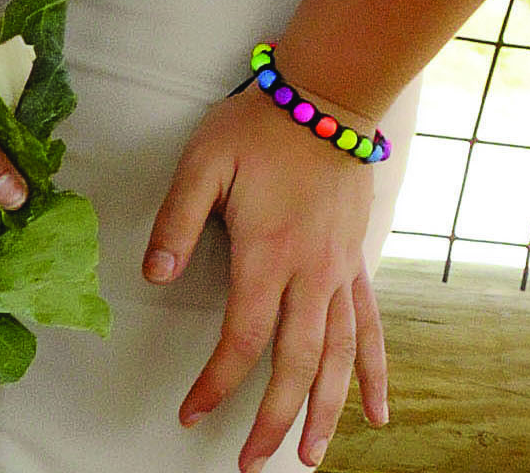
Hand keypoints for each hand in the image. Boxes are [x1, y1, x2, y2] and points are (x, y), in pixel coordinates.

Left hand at [150, 80, 391, 468]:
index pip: (245, 337)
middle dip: (276, 418)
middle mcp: (314, 271)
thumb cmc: (260, 126)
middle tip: (252, 463)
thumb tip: (151, 276)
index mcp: (271, 252)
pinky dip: (376, 370)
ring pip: (342, 354)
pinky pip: (372, 326)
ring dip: (329, 408)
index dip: (218, 382)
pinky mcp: (357, 261)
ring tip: (313, 455)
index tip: (191, 414)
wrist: (331, 93)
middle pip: (300, 361)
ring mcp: (342, 269)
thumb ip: (176, 220)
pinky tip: (378, 410)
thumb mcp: (203, 162)